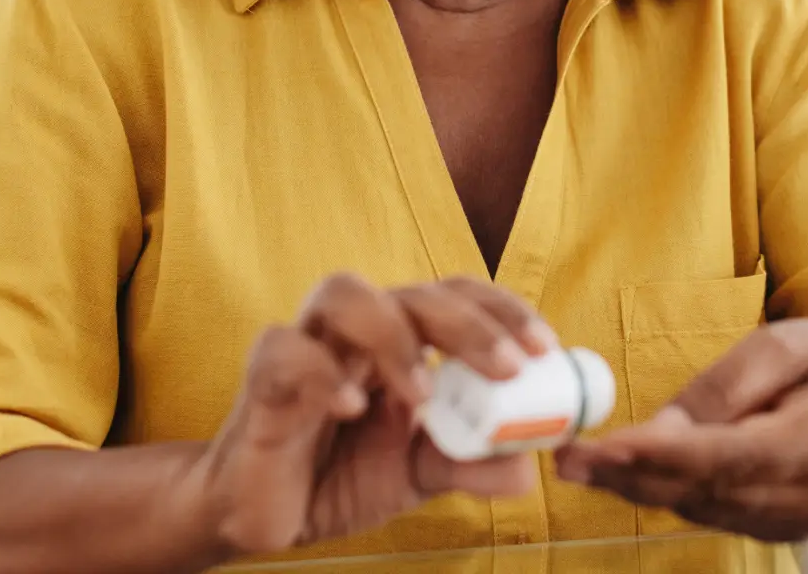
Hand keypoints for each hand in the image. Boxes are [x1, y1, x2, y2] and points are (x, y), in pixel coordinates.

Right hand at [195, 273, 557, 558]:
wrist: (269, 516)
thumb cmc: (342, 476)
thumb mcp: (420, 475)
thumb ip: (471, 464)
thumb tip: (528, 467)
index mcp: (402, 340)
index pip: (455, 296)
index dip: (501, 311)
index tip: (543, 349)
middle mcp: (357, 331)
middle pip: (411, 291)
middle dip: (467, 323)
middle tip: (507, 367)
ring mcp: (309, 347)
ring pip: (344, 293)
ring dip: (394, 335)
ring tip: (424, 395)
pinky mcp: (263, 380)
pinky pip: (285, 351)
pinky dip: (321, 374)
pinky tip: (351, 408)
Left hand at [554, 319, 807, 540]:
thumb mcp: (787, 345)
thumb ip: (723, 387)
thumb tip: (657, 432)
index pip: (733, 455)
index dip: (665, 456)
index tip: (607, 446)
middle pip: (708, 491)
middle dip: (630, 476)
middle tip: (568, 458)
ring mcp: (801, 520)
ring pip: (703, 508)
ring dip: (637, 488)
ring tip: (581, 461)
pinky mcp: (781, 529)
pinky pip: (713, 512)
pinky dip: (666, 493)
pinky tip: (625, 472)